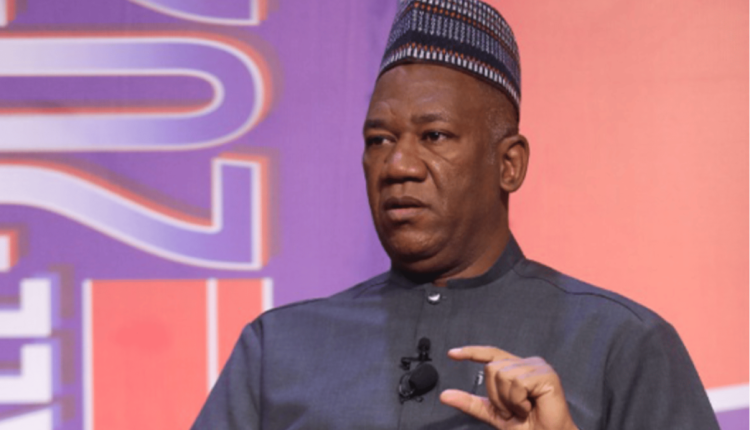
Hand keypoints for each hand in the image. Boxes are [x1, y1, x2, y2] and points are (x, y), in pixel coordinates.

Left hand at [440, 346, 577, 429]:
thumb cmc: (527, 426)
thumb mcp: (493, 414)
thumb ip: (470, 403)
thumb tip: (445, 396)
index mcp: (515, 368)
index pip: (490, 354)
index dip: (471, 352)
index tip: (451, 354)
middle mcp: (526, 363)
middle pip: (491, 368)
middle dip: (496, 396)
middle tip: (513, 410)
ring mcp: (537, 366)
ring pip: (502, 375)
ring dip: (508, 401)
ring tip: (523, 409)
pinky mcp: (546, 375)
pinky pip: (517, 383)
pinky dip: (518, 401)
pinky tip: (530, 407)